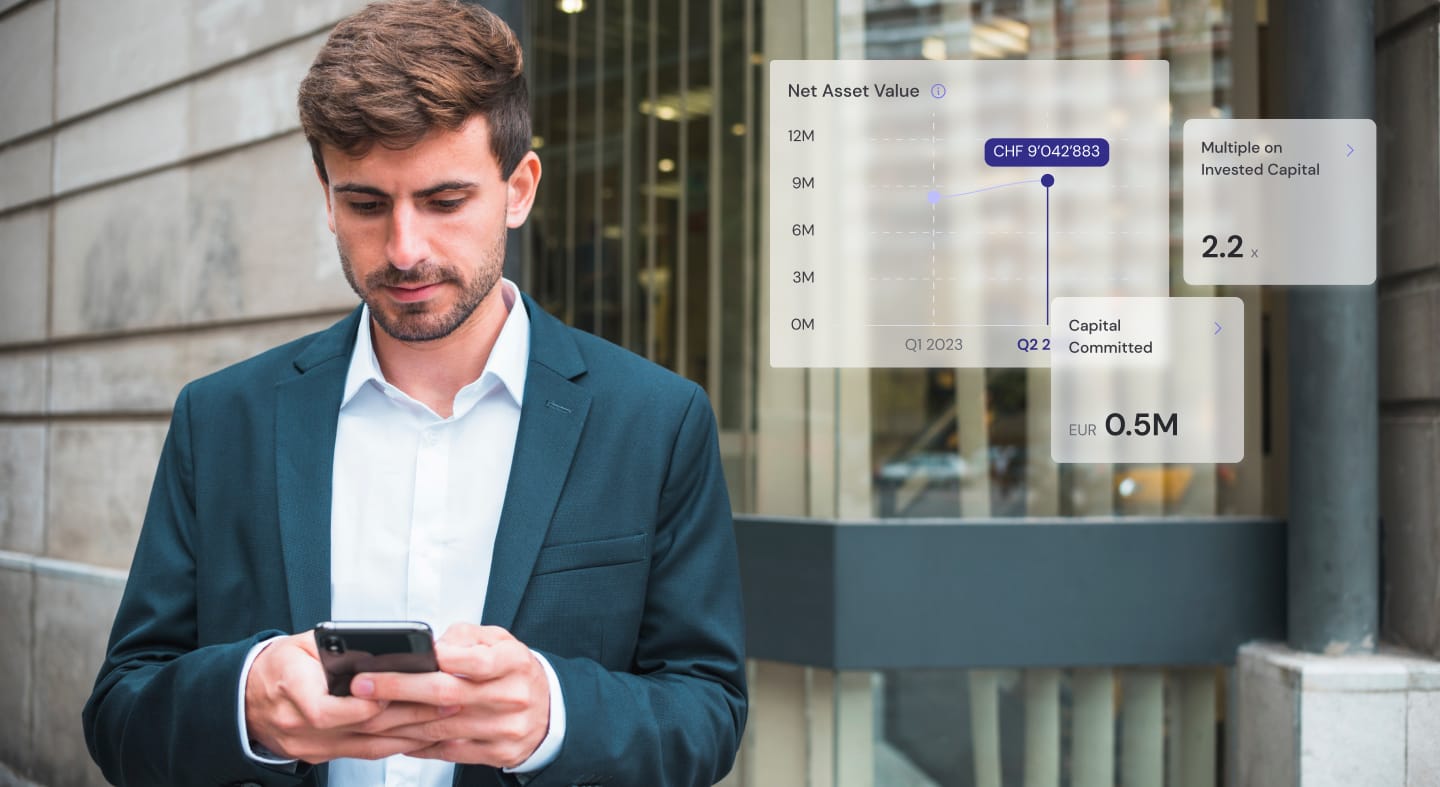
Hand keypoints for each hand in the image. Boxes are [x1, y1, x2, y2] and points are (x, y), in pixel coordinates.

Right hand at [243, 631, 441, 762]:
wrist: (247, 696)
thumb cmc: (280, 664)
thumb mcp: (303, 643)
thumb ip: (338, 647)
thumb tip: (381, 650)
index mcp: (290, 686)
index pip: (325, 710)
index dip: (363, 706)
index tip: (394, 696)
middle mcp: (296, 724)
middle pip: (359, 728)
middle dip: (408, 716)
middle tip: (445, 701)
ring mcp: (308, 744)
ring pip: (366, 745)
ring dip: (409, 733)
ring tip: (444, 718)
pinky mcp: (319, 755)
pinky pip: (362, 754)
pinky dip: (393, 744)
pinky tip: (420, 735)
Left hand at [350, 624, 550, 767]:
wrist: (547, 710)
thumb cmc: (512, 670)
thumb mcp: (498, 640)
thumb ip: (464, 638)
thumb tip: (429, 649)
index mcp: (514, 661)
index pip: (475, 660)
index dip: (437, 658)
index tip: (399, 656)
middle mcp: (512, 696)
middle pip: (447, 695)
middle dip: (399, 689)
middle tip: (362, 685)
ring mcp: (505, 728)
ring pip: (441, 727)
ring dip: (397, 721)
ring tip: (365, 712)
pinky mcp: (497, 753)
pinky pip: (447, 751)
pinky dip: (417, 745)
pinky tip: (394, 735)